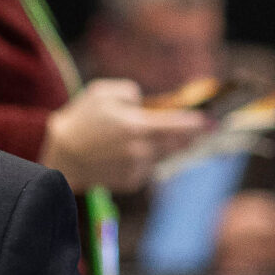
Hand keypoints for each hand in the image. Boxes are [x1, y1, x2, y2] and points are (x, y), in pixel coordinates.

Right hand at [41, 79, 204, 192]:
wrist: (60, 157)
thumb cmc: (80, 120)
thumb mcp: (102, 92)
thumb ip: (131, 92)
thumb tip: (148, 103)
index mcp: (138, 127)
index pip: (182, 125)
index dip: (202, 122)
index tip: (214, 120)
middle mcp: (142, 150)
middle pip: (180, 143)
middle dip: (190, 135)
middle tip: (197, 128)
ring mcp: (138, 168)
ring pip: (166, 155)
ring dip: (166, 146)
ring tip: (148, 137)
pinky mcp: (132, 181)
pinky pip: (149, 168)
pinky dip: (146, 159)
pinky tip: (126, 154)